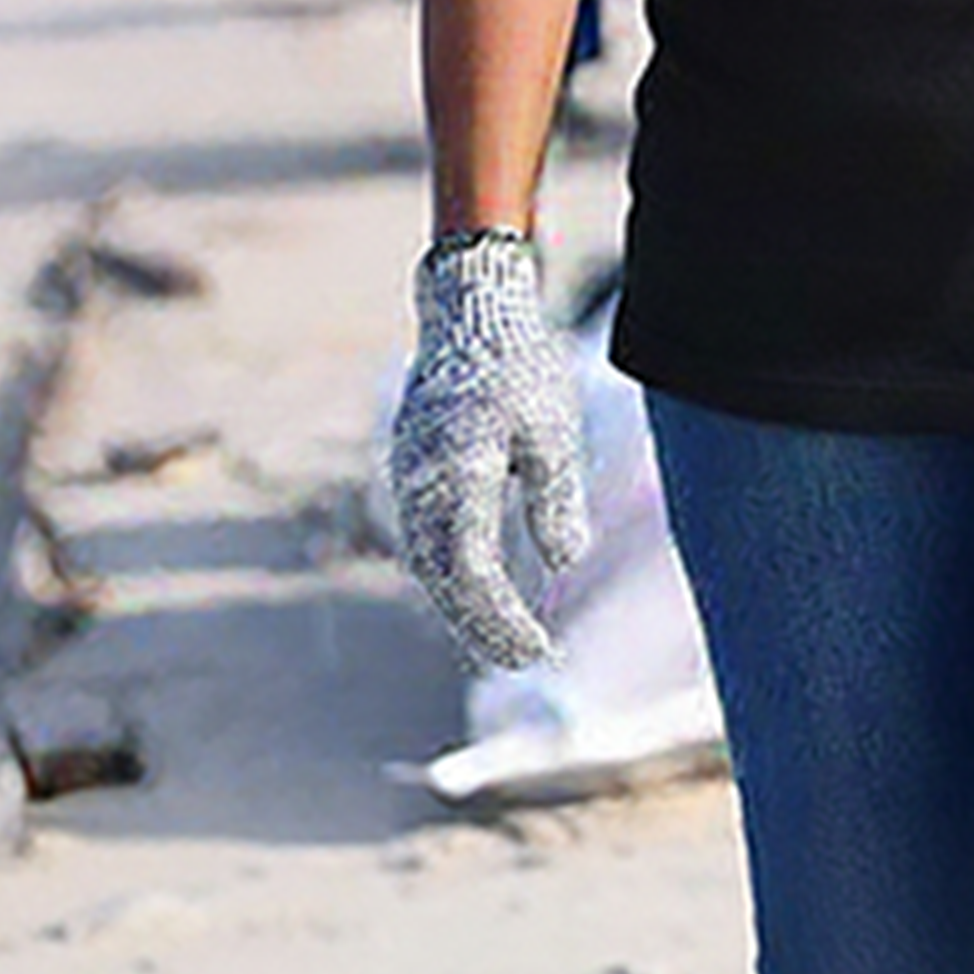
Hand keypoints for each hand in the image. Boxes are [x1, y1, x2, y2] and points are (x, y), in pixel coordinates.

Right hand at [388, 232, 588, 668]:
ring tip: (504, 643)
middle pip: (442, 576)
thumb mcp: (551, 427)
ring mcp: (408, 478)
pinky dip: (450, 576)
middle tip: (526, 659)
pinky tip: (479, 595)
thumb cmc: (518, 366)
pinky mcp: (411, 473)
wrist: (470, 314)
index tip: (539, 647)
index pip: (469, 569)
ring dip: (462, 607)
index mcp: (456, 473)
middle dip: (480, 626)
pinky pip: (424, 539)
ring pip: (428, 562)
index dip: (500, 617)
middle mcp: (420, 483)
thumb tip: (565, 561)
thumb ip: (554, 494)